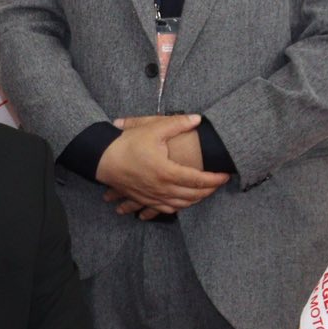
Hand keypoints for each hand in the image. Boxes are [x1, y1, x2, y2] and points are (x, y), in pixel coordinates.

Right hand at [96, 115, 228, 218]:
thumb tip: (198, 119)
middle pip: (193, 195)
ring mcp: (153, 196)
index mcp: (167, 172)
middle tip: (218, 183)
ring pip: (181, 205)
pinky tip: (183, 202)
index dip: (215, 179)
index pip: (198, 180)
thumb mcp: (152, 129)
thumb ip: (177, 124)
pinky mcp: (144, 199)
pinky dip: (179, 207)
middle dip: (209, 190)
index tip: (225, 175)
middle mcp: (162, 188)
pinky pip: (166, 209)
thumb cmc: (126, 143)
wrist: (102, 159)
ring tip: (205, 192)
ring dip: (196, 200)